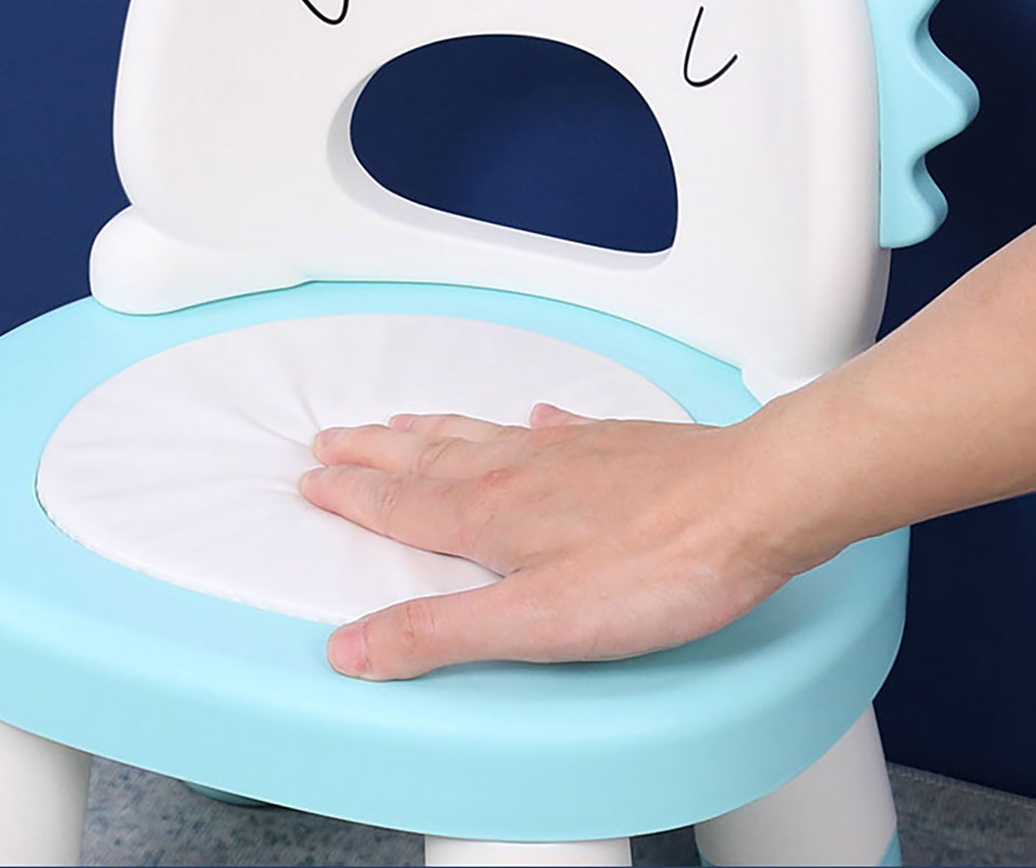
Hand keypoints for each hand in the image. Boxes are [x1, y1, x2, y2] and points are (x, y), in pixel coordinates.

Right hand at [299, 404, 801, 679]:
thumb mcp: (536, 622)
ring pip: (482, 435)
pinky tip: (539, 415)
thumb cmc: (656, 566)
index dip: (350, 495)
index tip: (311, 478)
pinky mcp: (618, 446)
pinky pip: (559, 426)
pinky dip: (535, 421)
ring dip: (433, 430)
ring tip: (402, 422)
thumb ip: (440, 633)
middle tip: (332, 437)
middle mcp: (519, 470)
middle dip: (374, 453)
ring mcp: (570, 452)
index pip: (399, 504)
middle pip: (428, 458)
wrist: (750, 502)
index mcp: (490, 515)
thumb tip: (351, 648)